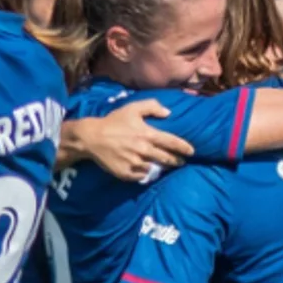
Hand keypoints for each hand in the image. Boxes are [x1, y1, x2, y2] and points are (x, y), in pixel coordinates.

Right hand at [57, 100, 185, 179]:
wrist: (91, 138)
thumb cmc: (113, 121)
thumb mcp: (132, 108)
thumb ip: (152, 106)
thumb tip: (168, 113)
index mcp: (148, 134)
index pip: (172, 143)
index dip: (184, 147)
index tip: (191, 151)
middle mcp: (144, 150)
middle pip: (167, 159)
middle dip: (176, 161)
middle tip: (180, 162)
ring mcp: (135, 163)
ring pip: (154, 168)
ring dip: (159, 167)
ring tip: (161, 166)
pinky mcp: (126, 173)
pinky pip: (140, 176)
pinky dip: (143, 173)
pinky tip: (143, 169)